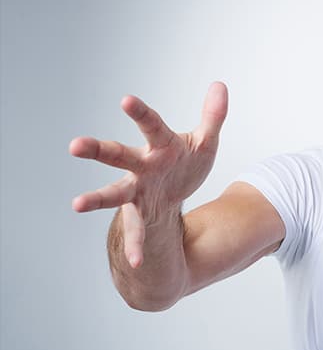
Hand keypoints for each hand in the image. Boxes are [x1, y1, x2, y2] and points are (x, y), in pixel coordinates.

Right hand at [70, 82, 227, 267]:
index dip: (139, 113)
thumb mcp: (205, 141)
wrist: (177, 192)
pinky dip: (137, 247)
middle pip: (118, 156)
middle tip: (75, 145)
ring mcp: (138, 191)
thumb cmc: (185, 161)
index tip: (126, 100)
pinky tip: (136, 263)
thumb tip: (219, 86)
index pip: (150, 126)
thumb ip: (213, 116)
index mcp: (160, 145)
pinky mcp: (142, 213)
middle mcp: (142, 167)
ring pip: (114, 193)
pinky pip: (138, 233)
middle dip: (98, 150)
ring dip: (96, 198)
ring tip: (77, 204)